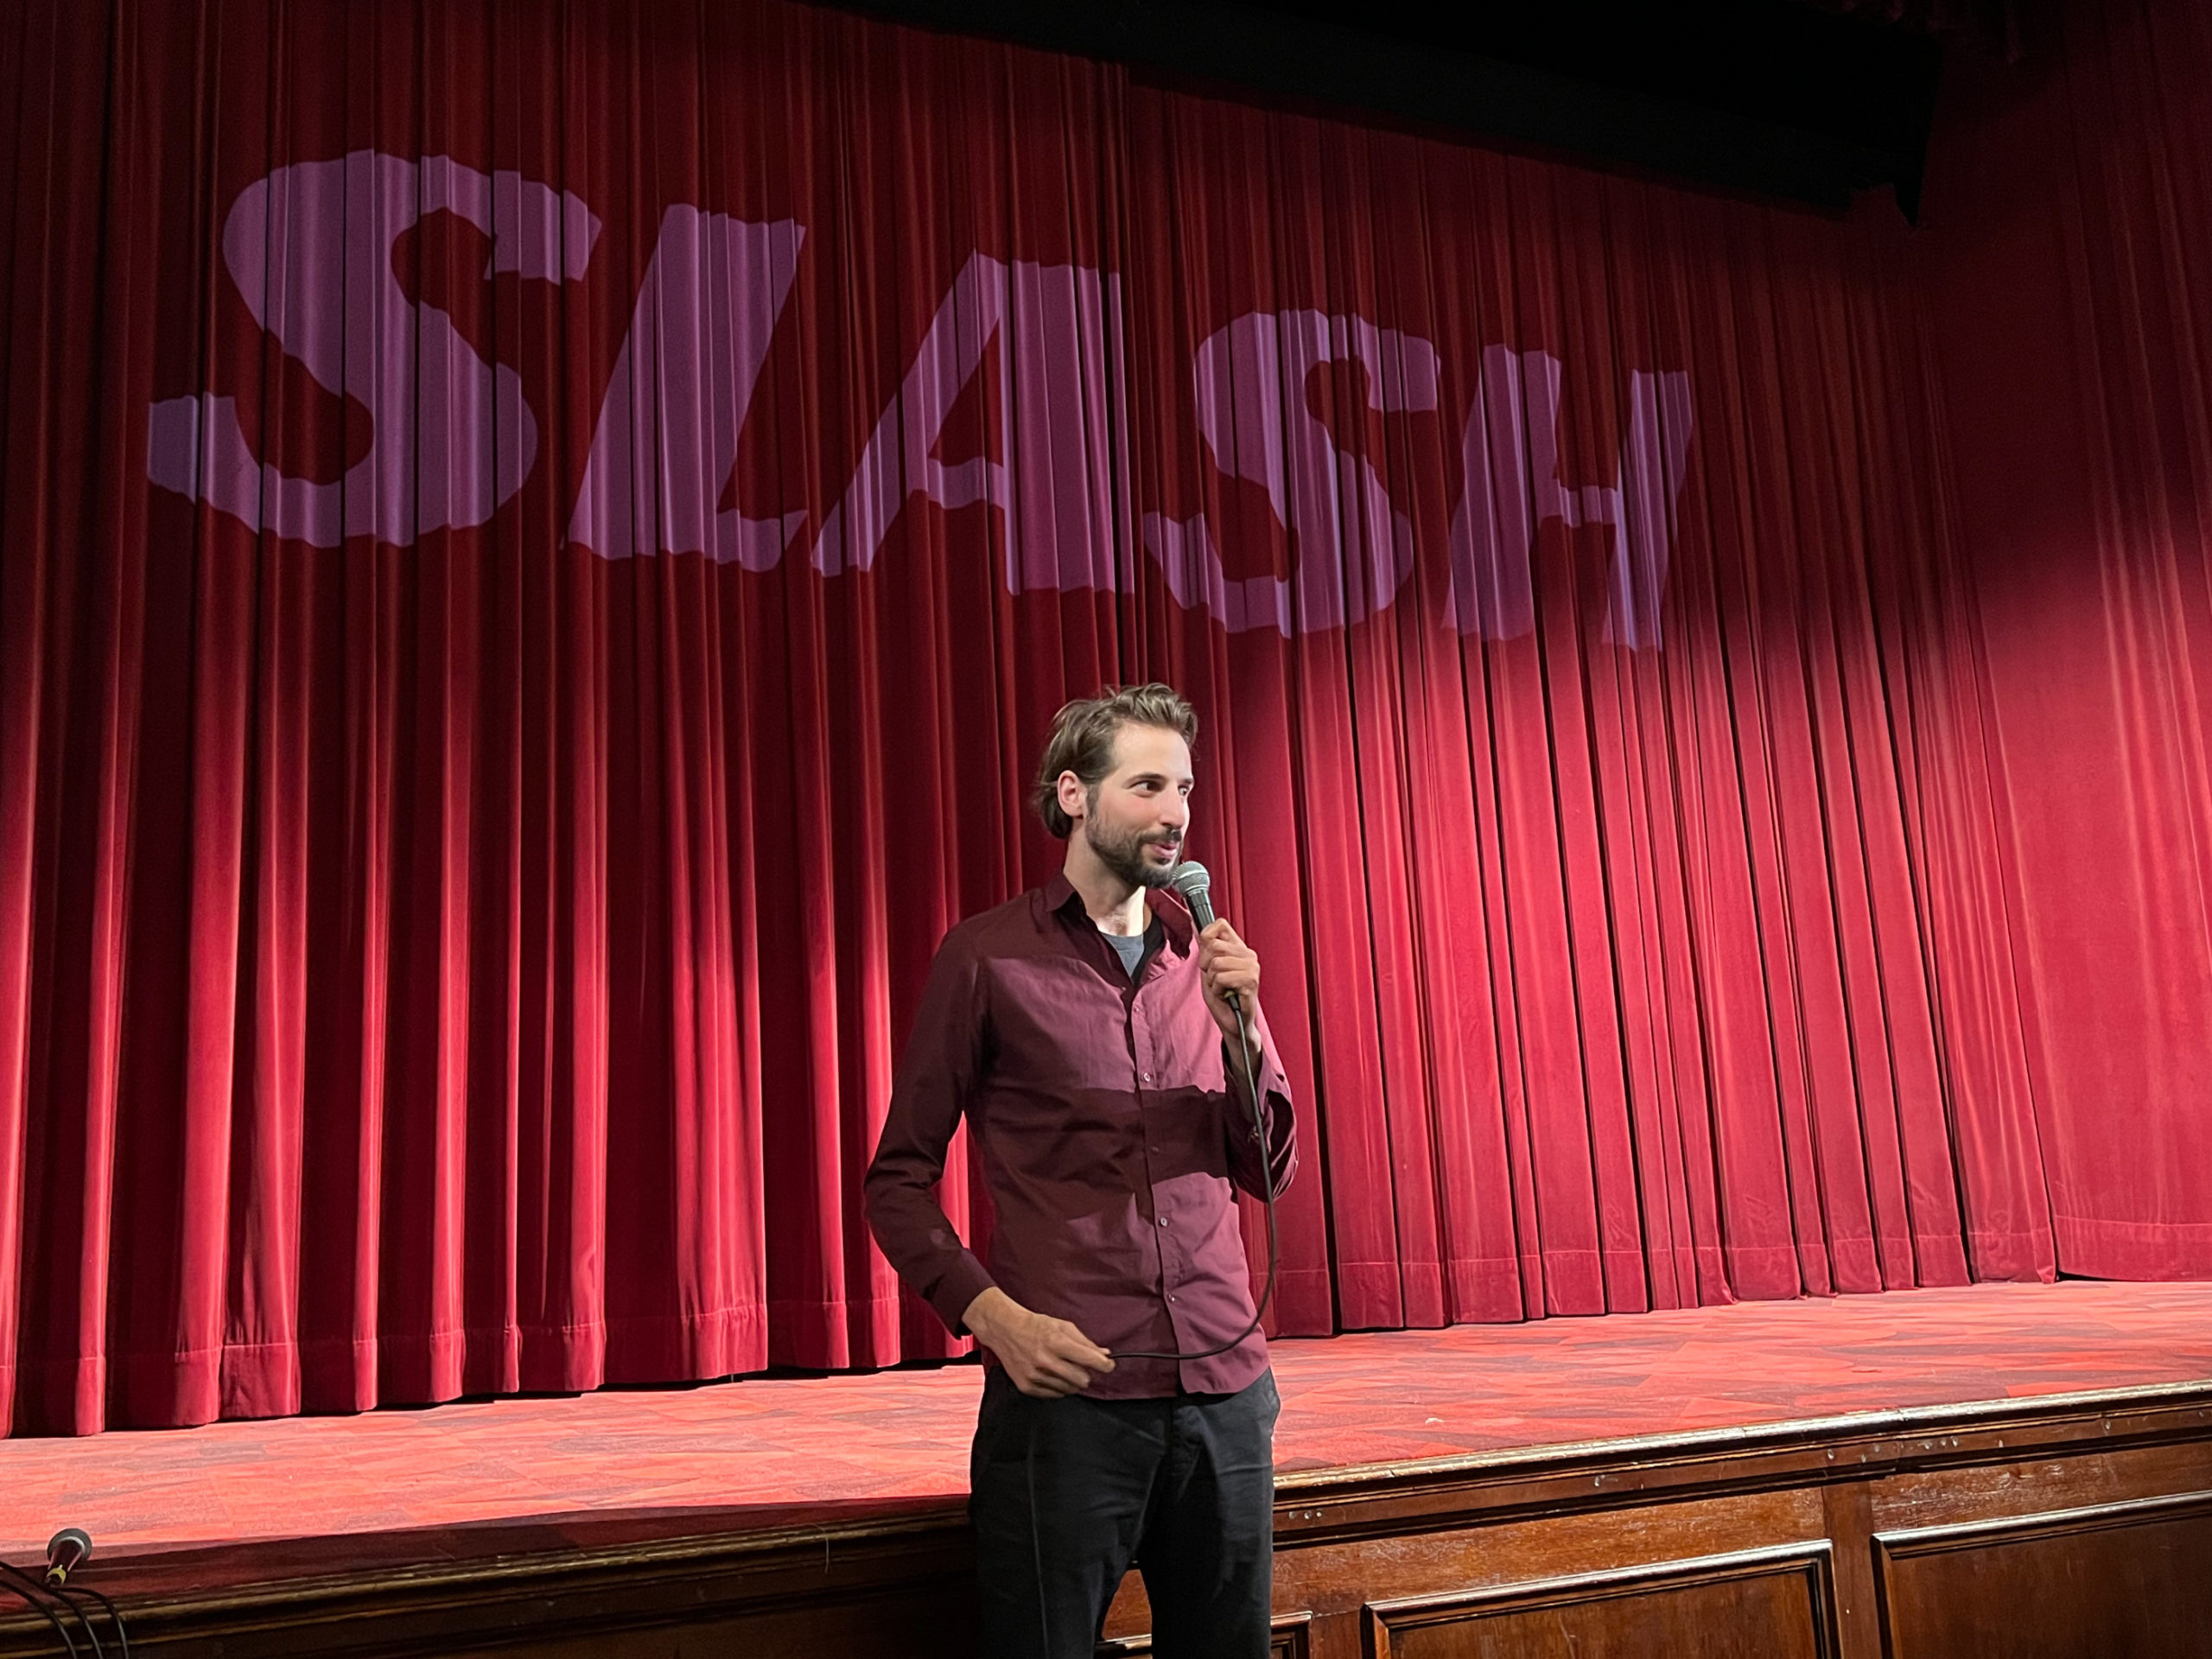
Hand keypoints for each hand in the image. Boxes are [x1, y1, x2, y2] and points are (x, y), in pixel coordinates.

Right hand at [962, 1287, 1115, 1397]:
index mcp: (1057, 1342)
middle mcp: (1045, 1360)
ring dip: (1072, 1380)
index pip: (1090, 1359)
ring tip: (1062, 1367)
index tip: (1109, 1366)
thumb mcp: (1063, 1326)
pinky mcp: (1026, 1386)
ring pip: (1070, 1389)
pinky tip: (1052, 1374)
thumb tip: (1105, 1354)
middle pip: (1082, 1380)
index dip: (1105, 1365)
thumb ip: (1085, 1342)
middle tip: (1080, 1365)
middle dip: (1086, 1374)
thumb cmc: (1036, 1325)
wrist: (1005, 1330)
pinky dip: (1058, 1386)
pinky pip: (1055, 1395)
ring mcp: (1035, 1375)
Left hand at [1197, 918, 1259, 1040]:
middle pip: (1214, 945)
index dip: (1206, 938)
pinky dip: (1218, 990)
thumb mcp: (1208, 969)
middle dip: (1206, 966)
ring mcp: (1252, 967)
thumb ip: (1205, 948)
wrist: (1234, 1023)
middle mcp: (1248, 955)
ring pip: (1216, 963)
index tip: (1207, 957)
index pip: (1220, 925)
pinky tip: (1226, 995)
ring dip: (1212, 980)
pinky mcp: (1251, 980)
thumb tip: (1196, 925)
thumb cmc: (1223, 998)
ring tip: (1222, 988)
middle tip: (1215, 979)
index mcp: (1239, 948)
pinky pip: (1221, 977)